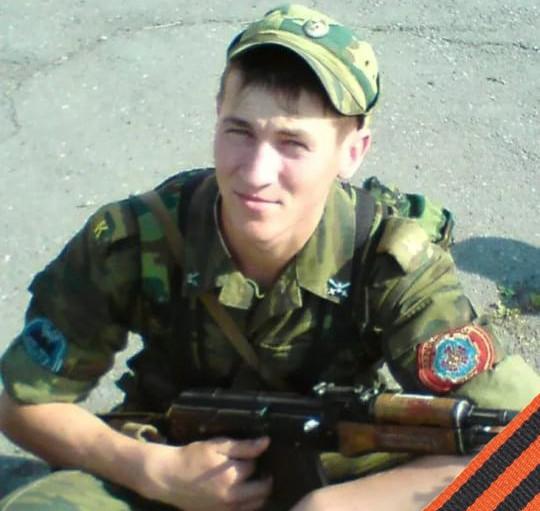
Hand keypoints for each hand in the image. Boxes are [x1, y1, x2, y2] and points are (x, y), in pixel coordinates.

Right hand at [139, 436, 271, 510]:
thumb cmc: (192, 457)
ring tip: (254, 480)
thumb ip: (244, 446)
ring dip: (259, 493)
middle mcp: (232, 497)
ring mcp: (226, 510)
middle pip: (262, 490)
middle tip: (261, 469)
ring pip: (255, 504)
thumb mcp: (217, 446)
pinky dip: (248, 504)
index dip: (253, 458)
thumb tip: (267, 442)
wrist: (168, 477)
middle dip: (264, 478)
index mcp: (232, 476)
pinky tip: (242, 492)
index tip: (250, 454)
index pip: (255, 466)